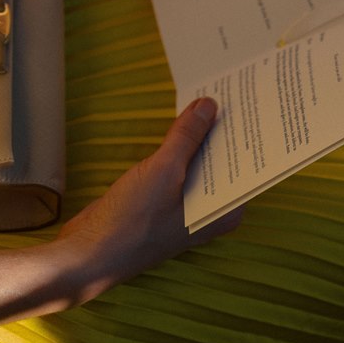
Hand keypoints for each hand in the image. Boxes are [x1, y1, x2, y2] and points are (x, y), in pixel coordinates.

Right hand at [60, 98, 241, 301]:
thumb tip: (208, 106)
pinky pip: (178, 168)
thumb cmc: (133, 222)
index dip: (247, 136)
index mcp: (223, 211)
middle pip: (223, 162)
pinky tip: (178, 125)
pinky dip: (178, 149)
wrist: (91, 252)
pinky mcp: (165, 201)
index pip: (245, 167)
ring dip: (198, 137)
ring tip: (207, 98)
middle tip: (230, 90)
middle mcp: (211, 210)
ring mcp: (187, 207)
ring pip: (199, 163)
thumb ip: (188, 136)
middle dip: (221, 131)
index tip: (252, 103)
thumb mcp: (164, 171)